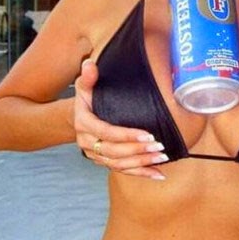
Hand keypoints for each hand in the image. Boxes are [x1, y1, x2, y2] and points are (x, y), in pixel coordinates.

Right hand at [74, 59, 167, 179]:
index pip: (105, 132)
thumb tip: (89, 65)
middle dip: (137, 150)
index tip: (146, 133)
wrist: (77, 116)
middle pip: (113, 152)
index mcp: (84, 123)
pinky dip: (140, 173)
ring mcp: (95, 154)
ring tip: (161, 158)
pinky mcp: (104, 161)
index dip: (126, 135)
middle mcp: (87, 142)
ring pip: (118, 164)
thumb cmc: (86, 98)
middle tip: (158, 145)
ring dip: (141, 163)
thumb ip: (88, 76)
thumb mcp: (85, 85)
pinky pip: (122, 170)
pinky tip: (157, 174)